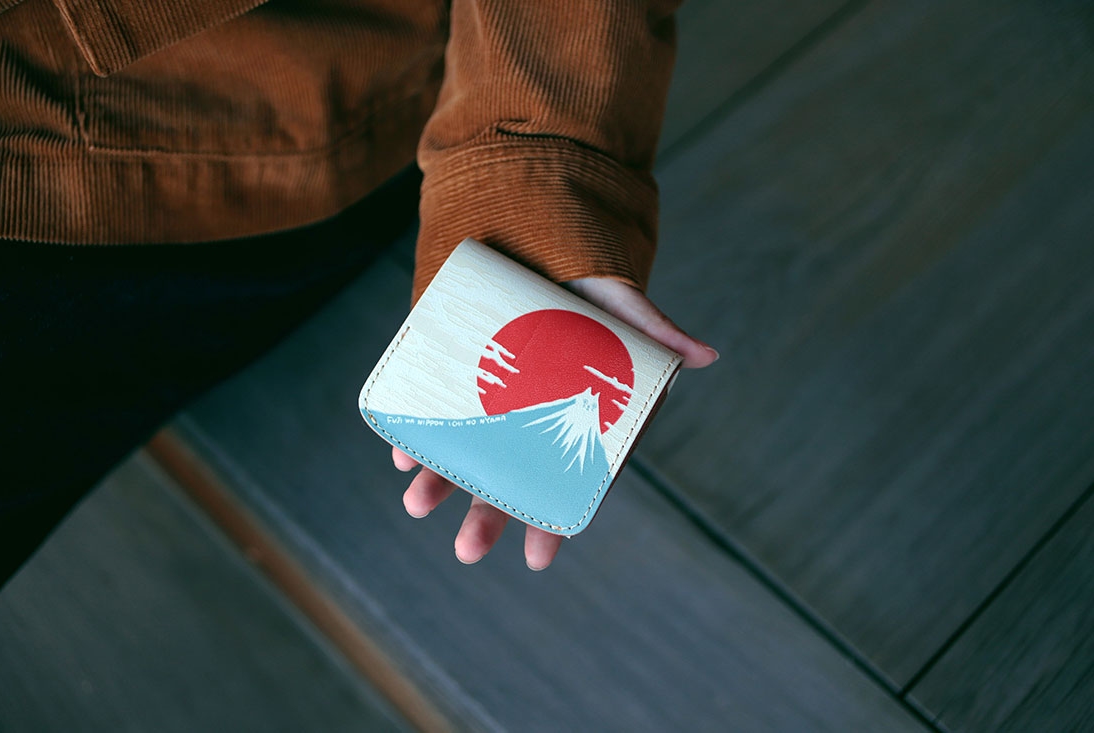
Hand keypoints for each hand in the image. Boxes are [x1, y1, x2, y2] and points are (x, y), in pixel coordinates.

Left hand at [391, 277, 718, 569]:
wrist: (542, 242)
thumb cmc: (592, 289)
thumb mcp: (625, 307)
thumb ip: (657, 332)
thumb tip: (706, 355)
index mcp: (576, 419)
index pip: (566, 479)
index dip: (554, 519)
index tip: (538, 557)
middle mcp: (529, 418)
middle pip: (509, 476)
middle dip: (487, 515)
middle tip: (467, 551)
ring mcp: (490, 398)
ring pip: (465, 450)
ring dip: (440, 480)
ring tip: (416, 503)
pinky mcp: (456, 373)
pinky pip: (434, 412)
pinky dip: (415, 433)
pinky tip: (401, 455)